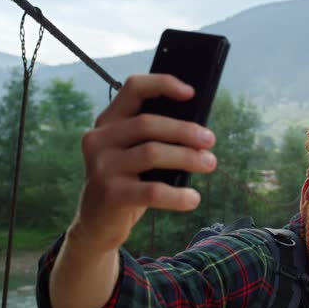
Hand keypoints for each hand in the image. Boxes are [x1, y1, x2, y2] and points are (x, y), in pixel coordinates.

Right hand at [68, 74, 216, 252]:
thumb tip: (200, 131)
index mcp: (108, 122)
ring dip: (187, 157)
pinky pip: (152, 191)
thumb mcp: (133, 154)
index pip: (133, 88)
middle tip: (210, 141)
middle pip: (148, 123)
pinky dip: (178, 195)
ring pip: (152, 153)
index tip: (191, 93)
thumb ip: (154, 137)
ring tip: (209, 164)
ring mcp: (102, 166)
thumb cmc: (127, 181)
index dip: (163, 84)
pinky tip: (193, 198)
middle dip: (185, 130)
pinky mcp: (110, 194)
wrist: (98, 223)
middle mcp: (99, 139)